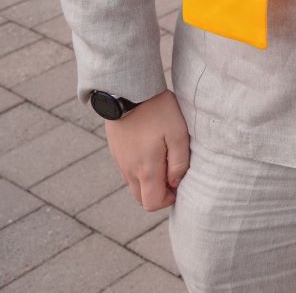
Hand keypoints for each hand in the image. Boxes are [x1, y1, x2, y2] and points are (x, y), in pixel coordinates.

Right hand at [104, 89, 190, 211]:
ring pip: (135, 185)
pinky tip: (152, 148)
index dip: (168, 199)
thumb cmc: (158, 111)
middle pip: (141, 198)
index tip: (179, 182)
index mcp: (145, 169)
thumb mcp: (178, 134)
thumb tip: (175, 182)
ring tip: (164, 157)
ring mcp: (120, 161)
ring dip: (150, 180)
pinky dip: (141, 168)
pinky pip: (129, 170)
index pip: (152, 204)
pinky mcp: (116, 151)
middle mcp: (129, 170)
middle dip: (158, 192)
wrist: (127, 91)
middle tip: (173, 171)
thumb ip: (179, 162)